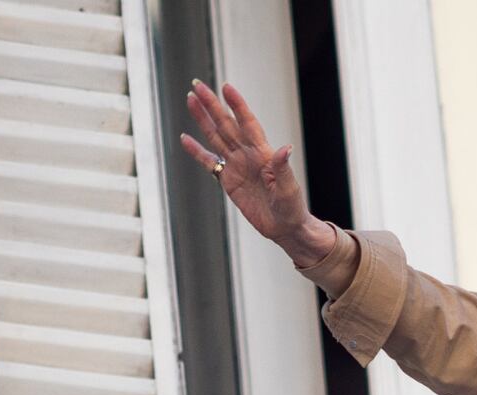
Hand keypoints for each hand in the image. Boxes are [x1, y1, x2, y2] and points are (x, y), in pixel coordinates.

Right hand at [179, 80, 335, 266]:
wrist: (285, 227)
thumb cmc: (291, 207)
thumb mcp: (288, 189)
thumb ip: (283, 169)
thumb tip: (285, 149)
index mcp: (263, 154)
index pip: (248, 124)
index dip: (237, 106)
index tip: (226, 87)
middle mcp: (248, 155)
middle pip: (226, 124)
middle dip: (212, 105)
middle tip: (198, 85)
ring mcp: (236, 165)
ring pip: (216, 137)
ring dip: (203, 119)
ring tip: (190, 100)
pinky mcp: (228, 180)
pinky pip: (209, 162)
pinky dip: (197, 151)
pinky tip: (185, 138)